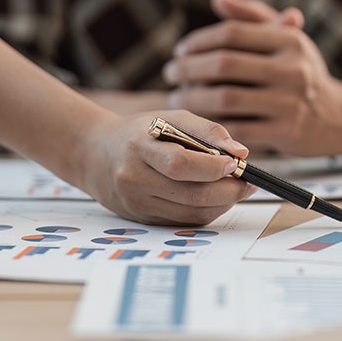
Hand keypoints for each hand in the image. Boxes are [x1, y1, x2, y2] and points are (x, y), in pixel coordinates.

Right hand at [78, 110, 254, 225]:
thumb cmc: (138, 132)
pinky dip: (206, 212)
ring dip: (222, 204)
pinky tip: (215, 198)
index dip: (213, 167)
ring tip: (235, 189)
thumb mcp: (169, 118)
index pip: (180, 164)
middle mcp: (134, 179)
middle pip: (191, 194)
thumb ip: (206, 131)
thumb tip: (241, 152)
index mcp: (139, 147)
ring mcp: (137, 203)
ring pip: (191, 213)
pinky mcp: (142, 219)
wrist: (94, 154)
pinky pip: (183, 222)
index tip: (235, 163)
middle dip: (228, 191)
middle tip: (247, 183)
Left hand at [164, 0, 341, 156]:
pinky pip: (236, 129)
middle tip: (170, 74)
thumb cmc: (300, 72)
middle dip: (189, 69)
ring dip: (193, 98)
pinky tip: (197, 122)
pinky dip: (211, 125)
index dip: (199, 41)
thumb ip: (252, 16)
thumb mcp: (285, 40)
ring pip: (225, 98)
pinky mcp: (285, 133)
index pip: (232, 33)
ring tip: (176, 97)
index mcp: (289, 40)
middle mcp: (293, 69)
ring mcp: (290, 103)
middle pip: (225, 64)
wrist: (336, 117)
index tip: (180, 51)